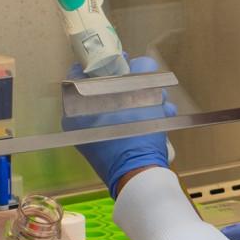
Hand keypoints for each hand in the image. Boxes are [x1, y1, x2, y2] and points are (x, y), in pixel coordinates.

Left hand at [61, 56, 175, 196]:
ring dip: (143, 102)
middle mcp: (78, 120)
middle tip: (150, 87)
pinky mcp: (107, 146)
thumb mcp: (143, 95)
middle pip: (104, 89)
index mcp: (76, 106)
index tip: (122, 63)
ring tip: (163, 107)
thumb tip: (137, 64)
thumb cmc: (136, 133)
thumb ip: (140, 71)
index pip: (81, 74)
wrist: (140, 176)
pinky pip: (121, 123)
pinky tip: (160, 120)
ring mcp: (92, 135)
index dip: (104, 64)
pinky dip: (139, 119)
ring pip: (118, 106)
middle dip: (133, 86)